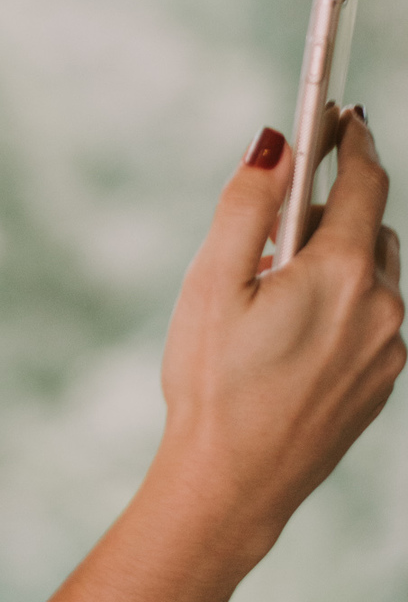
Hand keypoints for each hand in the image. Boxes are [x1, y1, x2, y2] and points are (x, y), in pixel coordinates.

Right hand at [157, 108, 404, 565]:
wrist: (233, 484)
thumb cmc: (212, 383)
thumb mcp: (212, 281)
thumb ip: (247, 204)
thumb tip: (276, 144)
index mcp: (343, 274)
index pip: (365, 181)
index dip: (352, 141)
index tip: (341, 117)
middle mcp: (383, 308)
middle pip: (370, 226)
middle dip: (328, 210)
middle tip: (270, 230)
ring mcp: (389, 350)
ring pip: (375, 273)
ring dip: (337, 259)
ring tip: (274, 287)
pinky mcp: (382, 383)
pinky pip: (373, 318)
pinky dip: (342, 303)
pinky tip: (290, 332)